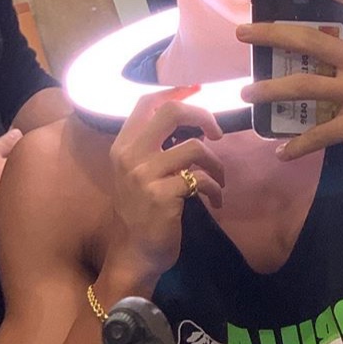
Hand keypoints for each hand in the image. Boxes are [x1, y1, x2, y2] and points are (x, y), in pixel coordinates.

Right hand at [106, 88, 224, 278]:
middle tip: (218, 133)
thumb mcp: (138, 172)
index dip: (175, 91)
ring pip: (195, 147)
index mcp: (123, 145)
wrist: (134, 254)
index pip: (147, 103)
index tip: (197, 89)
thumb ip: (154, 145)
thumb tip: (187, 114)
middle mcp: (130, 155)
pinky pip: (201, 179)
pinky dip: (215, 188)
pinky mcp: (162, 196)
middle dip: (203, 116)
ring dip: (216, 164)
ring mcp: (144, 175)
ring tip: (219, 179)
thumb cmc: (141, 211)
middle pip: (172, 112)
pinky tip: (215, 201)